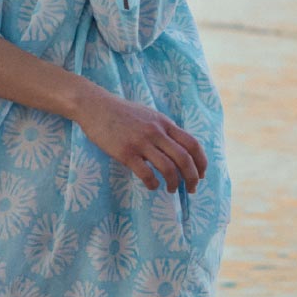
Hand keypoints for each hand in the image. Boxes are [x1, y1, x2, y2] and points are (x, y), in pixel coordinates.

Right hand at [78, 92, 206, 194]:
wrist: (95, 106)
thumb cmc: (122, 113)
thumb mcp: (149, 115)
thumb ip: (163, 129)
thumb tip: (177, 146)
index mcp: (164, 123)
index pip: (192, 144)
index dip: (201, 162)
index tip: (201, 175)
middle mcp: (156, 132)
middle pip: (184, 159)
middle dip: (192, 178)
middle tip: (192, 189)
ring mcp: (141, 142)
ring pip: (168, 168)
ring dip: (174, 183)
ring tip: (172, 189)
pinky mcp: (126, 152)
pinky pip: (146, 173)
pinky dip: (153, 183)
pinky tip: (152, 186)